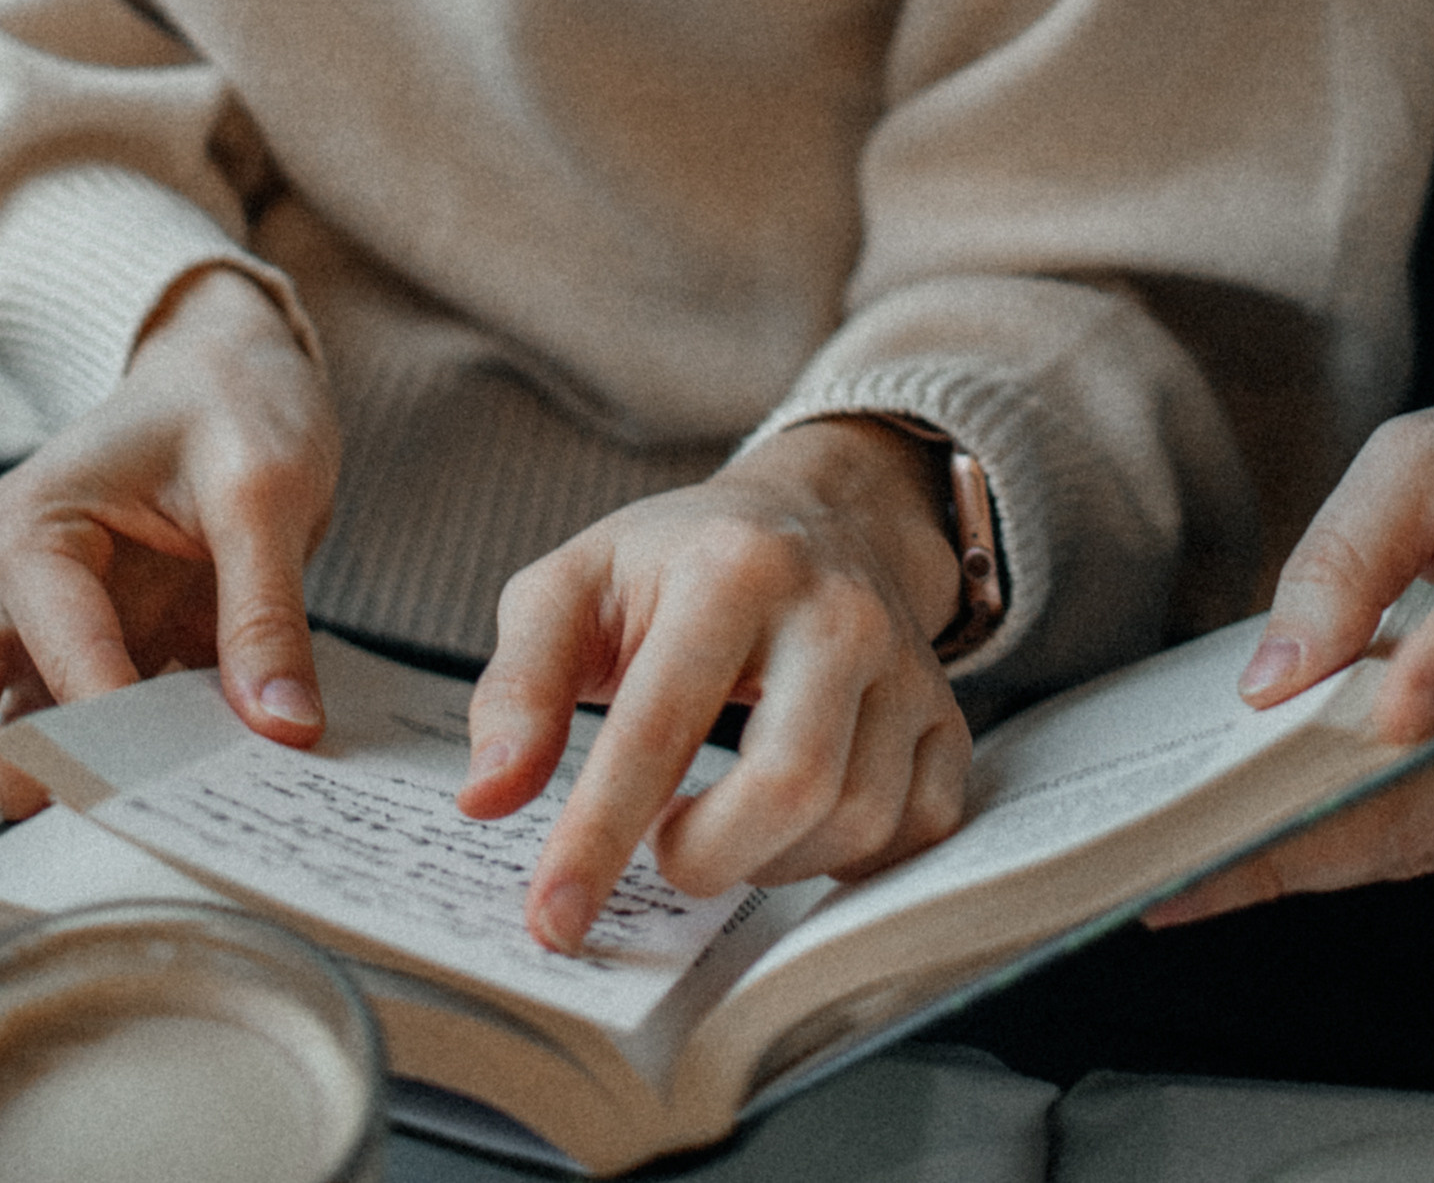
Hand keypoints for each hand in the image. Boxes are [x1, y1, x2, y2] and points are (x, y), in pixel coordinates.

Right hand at [0, 263, 338, 844]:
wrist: (238, 379)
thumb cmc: (235, 405)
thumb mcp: (266, 484)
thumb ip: (268, 609)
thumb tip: (281, 728)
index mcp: (28, 530)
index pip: (27, 652)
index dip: (93, 722)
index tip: (168, 764)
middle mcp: (11, 597)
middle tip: (96, 808)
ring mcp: (40, 648)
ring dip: (45, 801)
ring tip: (148, 817)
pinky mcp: (88, 681)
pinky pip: (68, 758)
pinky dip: (112, 787)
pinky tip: (192, 798)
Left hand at [461, 417, 971, 949]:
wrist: (817, 513)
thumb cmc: (676, 562)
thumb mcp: (573, 586)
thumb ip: (518, 684)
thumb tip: (487, 798)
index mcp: (733, 567)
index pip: (661, 724)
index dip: (598, 836)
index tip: (552, 920)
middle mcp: (837, 610)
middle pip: (791, 786)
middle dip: (707, 855)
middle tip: (662, 846)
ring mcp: (905, 663)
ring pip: (854, 819)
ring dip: (767, 859)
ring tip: (720, 819)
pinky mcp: (946, 714)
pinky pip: (913, 831)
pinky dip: (845, 857)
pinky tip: (792, 824)